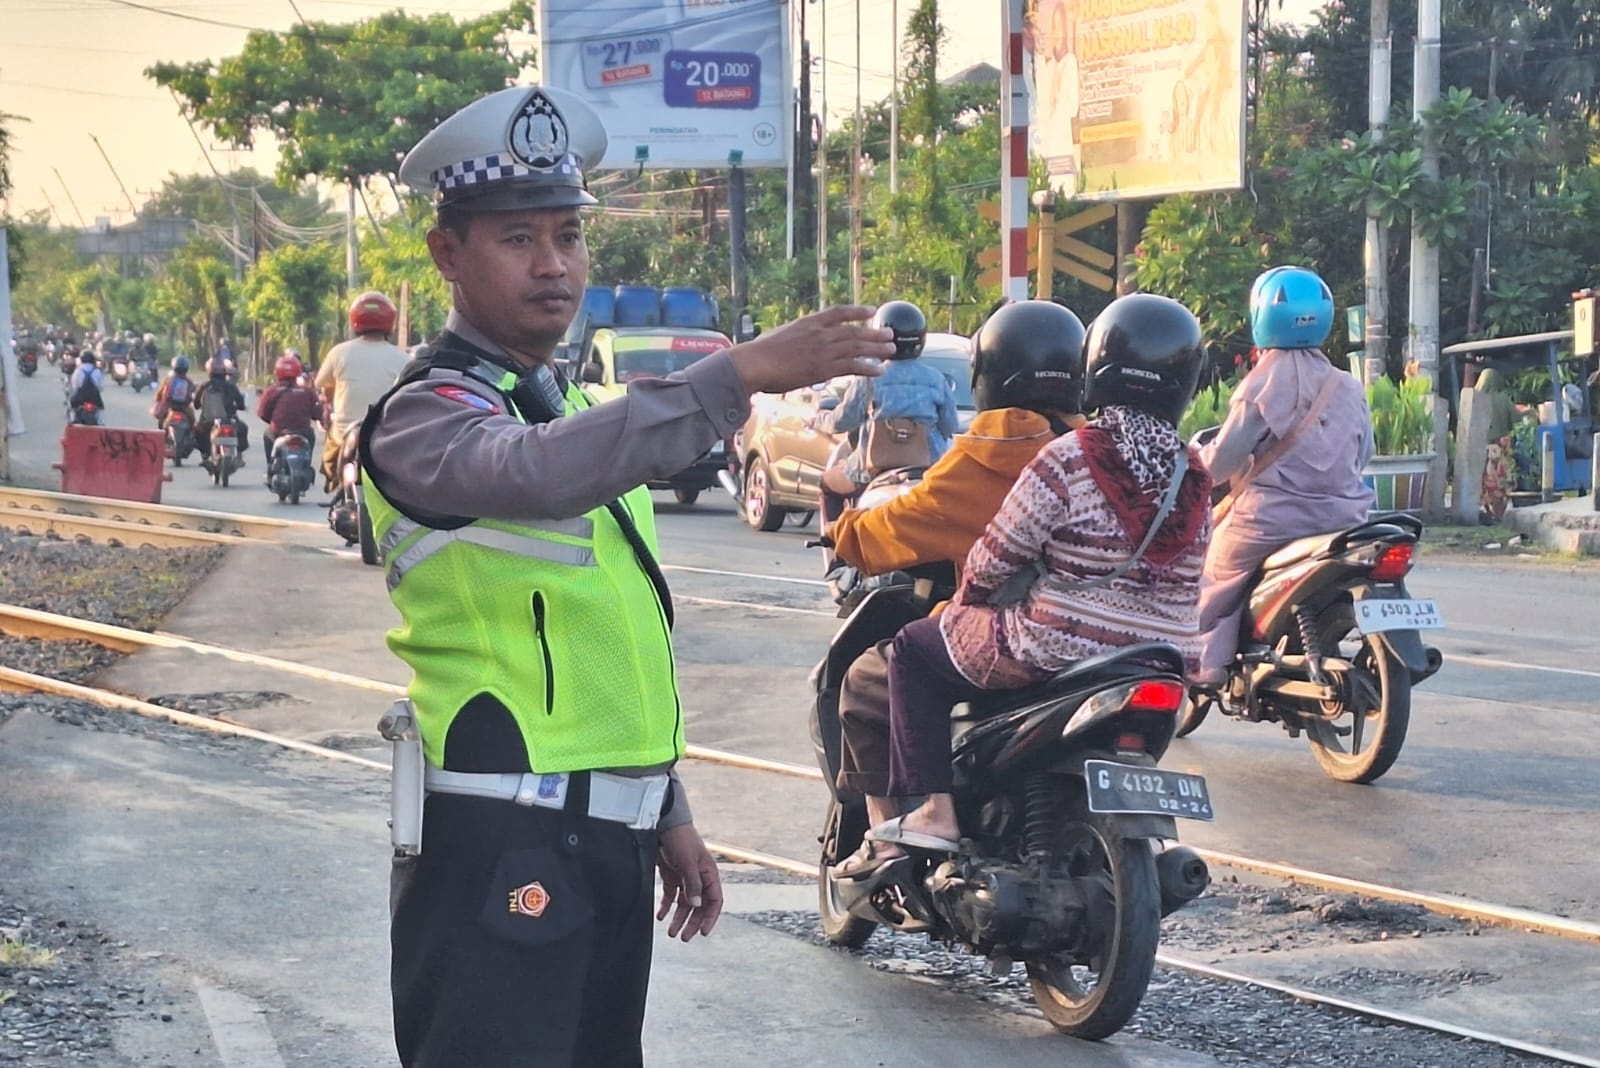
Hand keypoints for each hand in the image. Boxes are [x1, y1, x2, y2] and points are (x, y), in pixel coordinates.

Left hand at [655, 822, 722, 942]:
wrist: (664, 824)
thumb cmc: (681, 839)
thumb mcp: (688, 862)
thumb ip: (692, 884)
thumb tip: (696, 906)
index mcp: (709, 874)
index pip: (714, 901)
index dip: (710, 917)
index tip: (702, 932)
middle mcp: (698, 877)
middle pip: (699, 906)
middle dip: (692, 922)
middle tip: (684, 937)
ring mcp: (685, 877)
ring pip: (685, 903)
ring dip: (679, 918)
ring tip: (671, 932)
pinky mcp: (671, 875)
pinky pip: (671, 895)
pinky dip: (666, 906)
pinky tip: (660, 916)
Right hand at [728, 306, 895, 394]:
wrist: (755, 364)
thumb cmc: (761, 353)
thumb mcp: (782, 335)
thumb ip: (798, 336)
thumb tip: (802, 342)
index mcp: (809, 322)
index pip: (839, 312)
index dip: (857, 311)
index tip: (871, 311)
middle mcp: (820, 334)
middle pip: (854, 331)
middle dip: (874, 333)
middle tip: (889, 335)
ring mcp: (823, 351)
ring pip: (857, 348)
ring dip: (876, 349)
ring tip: (891, 351)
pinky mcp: (824, 369)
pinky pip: (852, 367)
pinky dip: (868, 368)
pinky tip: (879, 370)